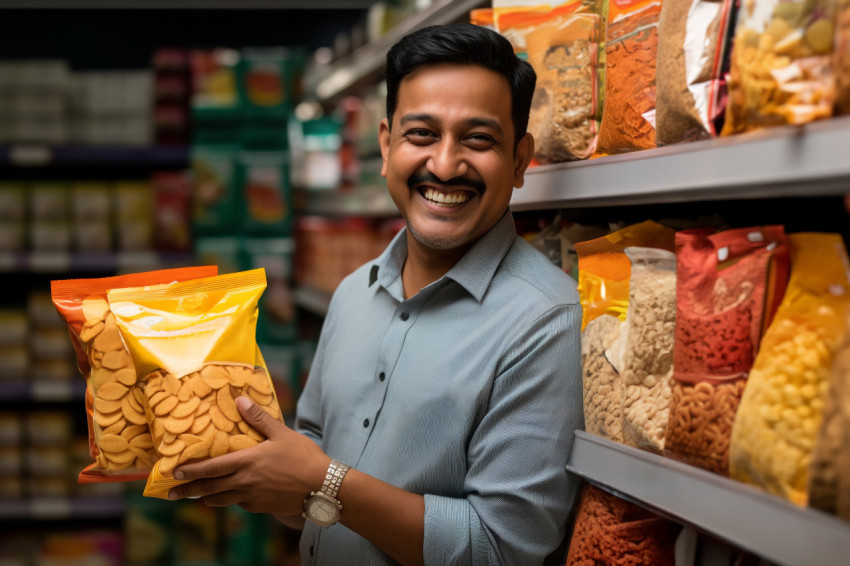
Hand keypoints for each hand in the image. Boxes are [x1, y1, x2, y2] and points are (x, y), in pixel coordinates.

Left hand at [167, 396, 330, 514]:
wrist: (321, 486)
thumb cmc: (303, 457)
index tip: (173, 473)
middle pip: (209, 488)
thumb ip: (259, 418)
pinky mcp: (261, 507)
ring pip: (221, 500)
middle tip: (170, 493)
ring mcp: (252, 497)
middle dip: (187, 490)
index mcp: (246, 462)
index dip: (190, 470)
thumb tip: (240, 400)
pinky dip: (232, 500)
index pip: (211, 468)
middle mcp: (244, 482)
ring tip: (198, 497)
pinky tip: (233, 497)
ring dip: (207, 498)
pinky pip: (240, 504)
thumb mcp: (281, 433)